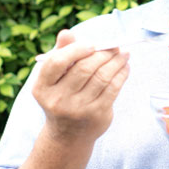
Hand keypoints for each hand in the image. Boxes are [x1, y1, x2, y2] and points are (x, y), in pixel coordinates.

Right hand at [32, 29, 129, 143]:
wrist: (68, 136)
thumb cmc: (62, 96)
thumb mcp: (55, 79)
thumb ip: (61, 54)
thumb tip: (66, 32)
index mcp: (42, 87)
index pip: (57, 62)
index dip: (76, 49)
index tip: (92, 44)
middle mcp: (58, 100)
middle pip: (84, 68)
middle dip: (103, 53)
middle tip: (115, 46)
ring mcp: (78, 109)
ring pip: (102, 77)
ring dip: (116, 61)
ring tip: (124, 54)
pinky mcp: (97, 114)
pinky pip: (113, 88)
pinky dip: (122, 74)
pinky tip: (125, 67)